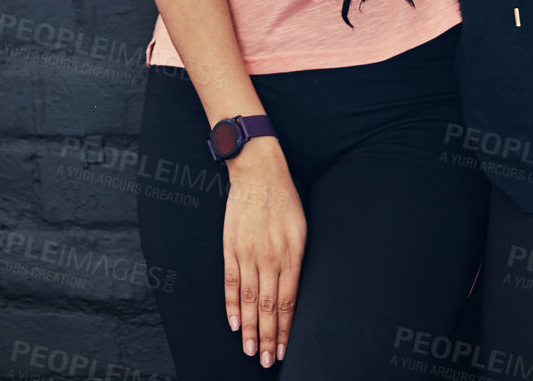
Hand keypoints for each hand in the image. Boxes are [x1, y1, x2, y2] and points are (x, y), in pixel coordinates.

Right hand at [223, 141, 302, 368]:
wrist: (258, 172)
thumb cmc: (285, 199)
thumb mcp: (302, 230)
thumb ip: (298, 262)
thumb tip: (295, 292)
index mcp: (291, 255)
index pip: (288, 303)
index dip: (286, 330)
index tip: (285, 350)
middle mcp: (269, 258)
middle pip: (267, 307)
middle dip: (268, 338)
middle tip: (267, 362)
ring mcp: (247, 254)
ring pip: (247, 300)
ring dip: (250, 329)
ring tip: (251, 351)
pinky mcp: (230, 247)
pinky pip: (230, 282)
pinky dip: (230, 305)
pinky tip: (234, 323)